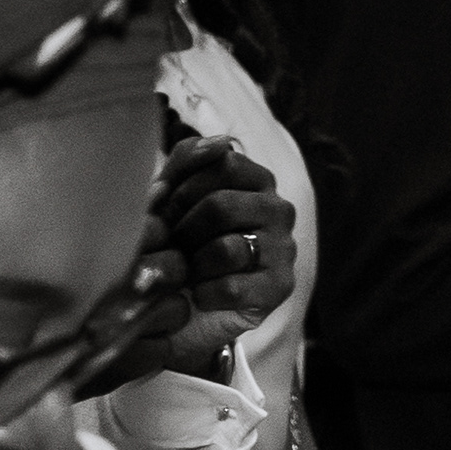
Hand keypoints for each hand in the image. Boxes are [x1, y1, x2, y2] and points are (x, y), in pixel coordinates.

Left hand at [147, 136, 297, 376]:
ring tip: (185, 273)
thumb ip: (188, 162)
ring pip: (227, 248)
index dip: (184, 186)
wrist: (189, 306)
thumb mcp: (173, 195)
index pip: (224, 162)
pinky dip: (204, 294)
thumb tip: (218, 143)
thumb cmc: (181, 242)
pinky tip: (199, 296)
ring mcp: (284, 249)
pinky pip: (232, 287)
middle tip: (169, 246)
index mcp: (255, 180)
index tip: (166, 207)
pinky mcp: (280, 287)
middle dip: (182, 229)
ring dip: (192, 265)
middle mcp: (277, 209)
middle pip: (221, 205)